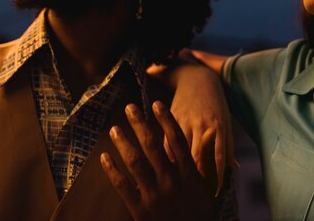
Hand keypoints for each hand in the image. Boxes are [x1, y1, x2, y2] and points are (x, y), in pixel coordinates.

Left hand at [101, 101, 214, 220]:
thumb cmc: (199, 213)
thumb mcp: (206, 187)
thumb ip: (205, 160)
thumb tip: (210, 134)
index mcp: (188, 173)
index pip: (176, 139)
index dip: (166, 119)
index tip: (156, 104)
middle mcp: (170, 180)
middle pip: (152, 145)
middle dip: (140, 124)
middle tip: (129, 108)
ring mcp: (154, 195)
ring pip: (135, 162)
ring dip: (123, 143)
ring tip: (114, 129)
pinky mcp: (140, 209)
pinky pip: (122, 186)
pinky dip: (112, 170)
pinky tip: (104, 157)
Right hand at [166, 59, 234, 194]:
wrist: (196, 78)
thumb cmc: (216, 102)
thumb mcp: (226, 121)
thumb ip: (228, 145)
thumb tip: (233, 169)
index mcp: (218, 127)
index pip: (217, 159)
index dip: (215, 178)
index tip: (214, 192)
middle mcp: (202, 125)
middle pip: (197, 158)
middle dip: (197, 176)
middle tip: (196, 190)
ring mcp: (185, 121)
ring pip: (180, 152)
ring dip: (181, 168)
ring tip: (183, 181)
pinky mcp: (172, 118)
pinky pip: (168, 143)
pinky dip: (169, 156)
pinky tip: (171, 165)